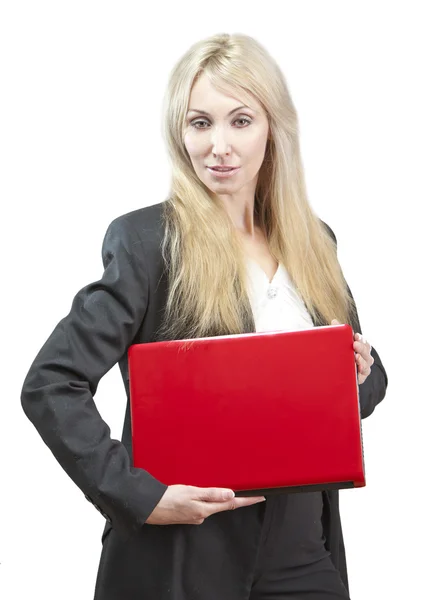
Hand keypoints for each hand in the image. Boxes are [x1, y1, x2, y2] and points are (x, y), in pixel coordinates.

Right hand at [145, 485, 265, 525]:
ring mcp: (194, 517)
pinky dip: (206, 500)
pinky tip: (203, 494)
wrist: (148, 507)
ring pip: (211, 506)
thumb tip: (231, 495)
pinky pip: (202, 507)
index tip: (261, 497)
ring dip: (219, 498)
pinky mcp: (187, 515)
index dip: (247, 501)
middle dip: (234, 499)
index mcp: (205, 510)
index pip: (231, 504)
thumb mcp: (191, 492)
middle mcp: (202, 515)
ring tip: (227, 489)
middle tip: (247, 489)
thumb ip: (211, 493)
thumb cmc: (168, 498)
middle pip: (223, 505)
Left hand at [330, 319, 373, 384]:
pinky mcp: (359, 378)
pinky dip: (361, 372)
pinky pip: (362, 376)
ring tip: (356, 357)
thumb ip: (338, 331)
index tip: (356, 336)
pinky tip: (357, 369)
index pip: (364, 342)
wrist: (334, 373)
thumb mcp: (338, 342)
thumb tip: (334, 321)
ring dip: (362, 361)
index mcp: (361, 348)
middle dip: (361, 348)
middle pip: (366, 352)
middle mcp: (364, 358)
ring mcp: (363, 368)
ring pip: (366, 364)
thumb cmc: (339, 354)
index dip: (361, 339)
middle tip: (355, 345)